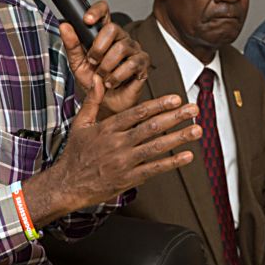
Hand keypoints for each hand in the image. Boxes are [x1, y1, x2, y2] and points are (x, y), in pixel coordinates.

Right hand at [23, 77, 200, 224]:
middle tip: (194, 109)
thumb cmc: (75, 154)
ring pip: (156, 147)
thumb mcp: (80, 124)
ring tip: (197, 130)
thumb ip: (93, 100)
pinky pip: (154, 169)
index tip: (176, 98)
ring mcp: (124, 162)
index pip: (137, 113)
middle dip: (175, 117)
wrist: (67, 185)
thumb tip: (100, 79)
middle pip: (151, 128)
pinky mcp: (128, 178)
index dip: (158, 105)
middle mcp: (118, 144)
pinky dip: (172, 162)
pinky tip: (187, 156)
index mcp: (108, 128)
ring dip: (179, 138)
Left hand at [59, 0, 149, 114]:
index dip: (96, 11)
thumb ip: (72, 44)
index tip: (87, 20)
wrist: (105, 104)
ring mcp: (134, 50)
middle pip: (113, 28)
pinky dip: (117, 76)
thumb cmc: (93, 82)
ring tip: (102, 77)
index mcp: (104, 34)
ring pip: (121, 48)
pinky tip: (112, 82)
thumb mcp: (77, 63)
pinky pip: (131, 64)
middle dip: (98, 47)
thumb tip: (64, 25)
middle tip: (93, 62)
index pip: (104, 11)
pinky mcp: (143, 63)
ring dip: (106, 66)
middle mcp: (121, 38)